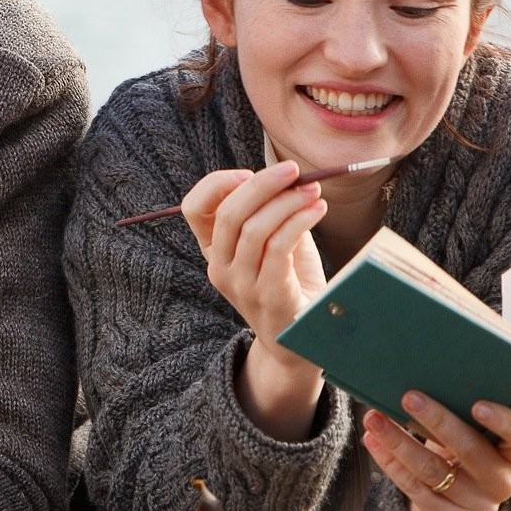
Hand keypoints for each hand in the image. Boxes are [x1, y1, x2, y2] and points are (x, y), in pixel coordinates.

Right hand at [181, 162, 330, 439]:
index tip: (249, 172)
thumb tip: (284, 177)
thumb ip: (270, 212)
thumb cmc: (290, 283)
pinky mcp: (269, 295)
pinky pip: (278, 247)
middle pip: (228, 213)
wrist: (302, 340)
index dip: (218, 183)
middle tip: (293, 170)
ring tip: (314, 191)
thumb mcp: (273, 242)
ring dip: (288, 201)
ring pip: (254, 228)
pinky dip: (299, 220)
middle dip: (262, 183)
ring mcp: (241, 285)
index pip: (194, 208)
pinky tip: (317, 210)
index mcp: (213, 251)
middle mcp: (220, 268)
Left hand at [361, 392, 510, 510]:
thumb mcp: (474, 430)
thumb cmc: (465, 448)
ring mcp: (477, 504)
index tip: (477, 405)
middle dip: (437, 421)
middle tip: (409, 397)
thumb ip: (467, 404)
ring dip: (400, 442)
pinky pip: (415, 490)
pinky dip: (390, 463)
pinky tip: (373, 442)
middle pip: (470, 450)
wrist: (456, 500)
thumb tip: (443, 362)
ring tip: (374, 418)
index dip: (503, 421)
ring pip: (434, 470)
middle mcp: (501, 480)